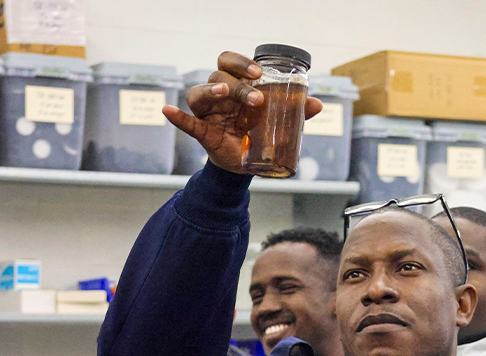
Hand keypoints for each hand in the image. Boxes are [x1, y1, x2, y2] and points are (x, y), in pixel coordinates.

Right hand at [162, 52, 322, 173]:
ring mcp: (208, 112)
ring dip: (211, 89)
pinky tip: (168, 111)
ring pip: (201, 92)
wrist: (248, 164)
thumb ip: (295, 113)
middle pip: (218, 74)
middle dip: (236, 82)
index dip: (242, 62)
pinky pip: (186, 122)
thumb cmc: (259, 134)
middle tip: (256, 96)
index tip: (259, 72)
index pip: (231, 62)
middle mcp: (220, 94)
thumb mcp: (279, 124)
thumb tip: (317, 105)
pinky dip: (177, 117)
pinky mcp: (201, 131)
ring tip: (222, 91)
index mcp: (237, 86)